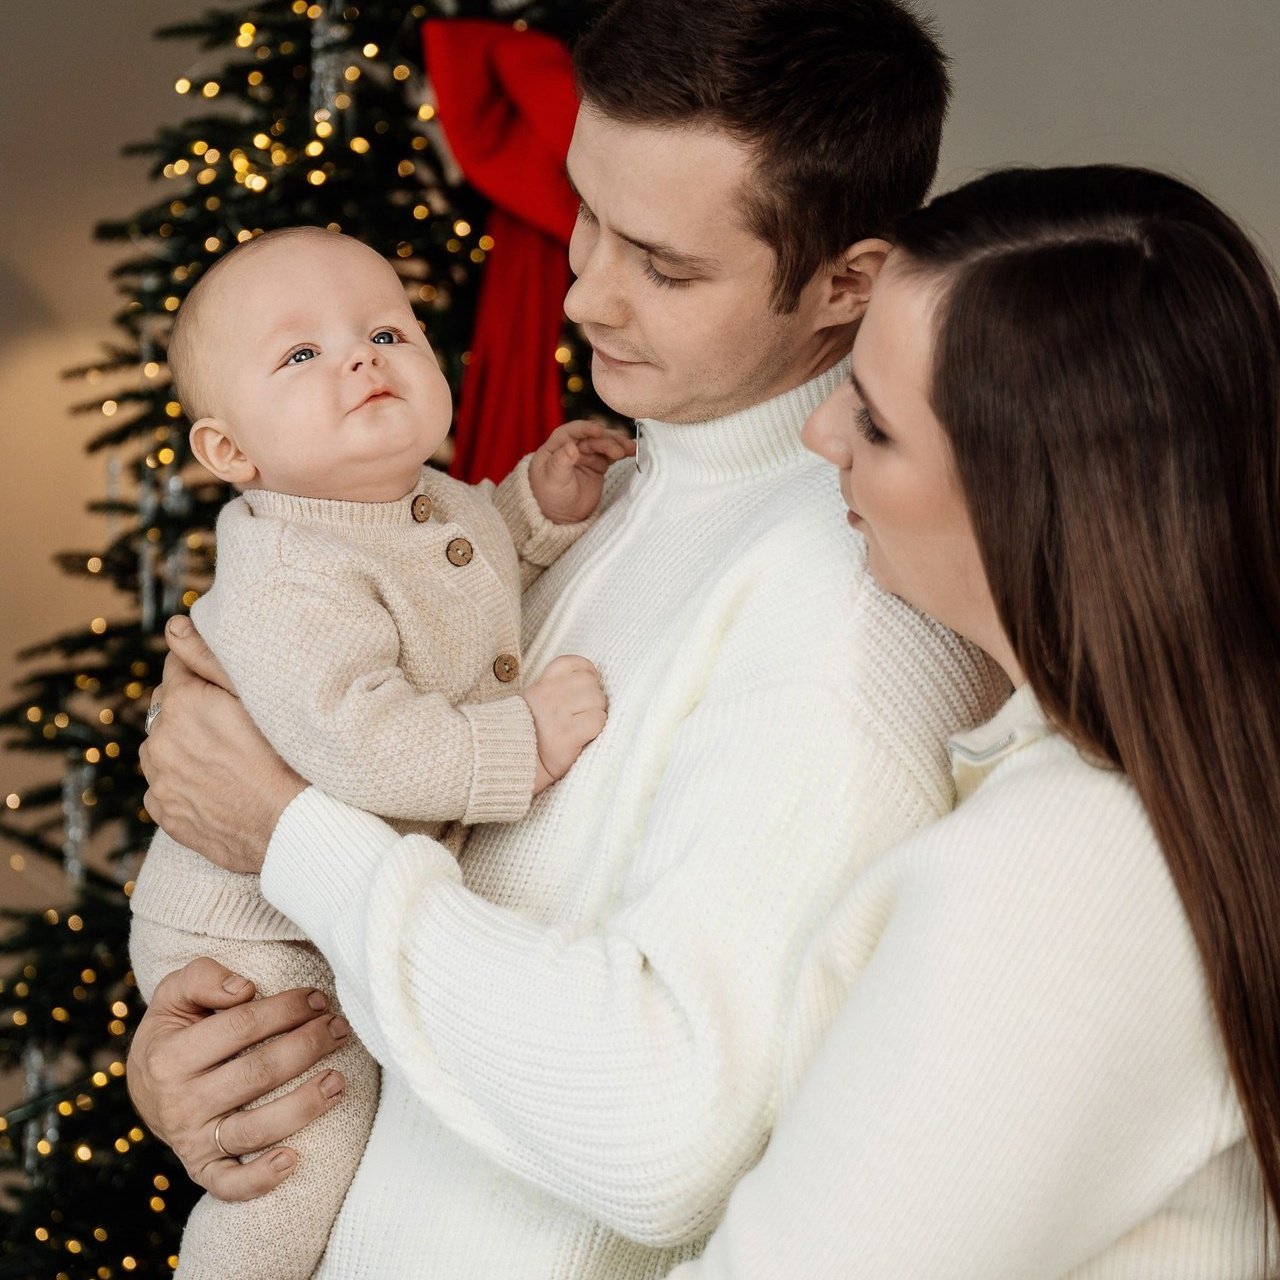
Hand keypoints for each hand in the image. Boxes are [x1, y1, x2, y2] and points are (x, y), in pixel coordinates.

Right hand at [127, 957, 349, 1199]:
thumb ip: (202, 977)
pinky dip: (259, 1179)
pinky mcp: (202, 1169)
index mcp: (170, 1056)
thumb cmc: (178, 1029)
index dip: (286, 1009)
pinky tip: (294, 1160)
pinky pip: (229, 1184)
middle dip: (308, 1046)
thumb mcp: (175, 994)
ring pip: (254, 1129)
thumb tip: (244, 989)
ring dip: (304, 1106)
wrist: (149, 1085)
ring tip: (339, 1081)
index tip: (319, 998)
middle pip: (258, 1073)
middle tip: (340, 1028)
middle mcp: (179, 1103)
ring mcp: (191, 1140)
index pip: (241, 1027)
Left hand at [139, 616, 305, 872]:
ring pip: (162, 749)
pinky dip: (183, 783)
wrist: (294, 828)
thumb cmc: (288, 756)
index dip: (204, 676)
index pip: (177, 669)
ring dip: (183, 747)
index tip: (226, 690)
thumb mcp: (257, 695)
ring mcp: (160, 780)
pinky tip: (217, 787)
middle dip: (191, 712)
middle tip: (232, 727)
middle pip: (168, 710)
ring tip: (225, 759)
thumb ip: (208, 656)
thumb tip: (173, 625)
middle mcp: (161, 740)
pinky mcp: (166, 814)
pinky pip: (164, 787)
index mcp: (183, 703)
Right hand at [521, 655, 607, 793]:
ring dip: (597, 712)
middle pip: (590, 682)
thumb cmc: (527, 735)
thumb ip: (555, 690)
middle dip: (595, 696)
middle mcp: (549, 696)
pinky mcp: (567, 735)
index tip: (589, 683)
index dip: (587, 671)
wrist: (510, 764)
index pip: (571, 663)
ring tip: (585, 724)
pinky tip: (585, 735)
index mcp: (542, 686)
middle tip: (586, 712)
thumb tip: (590, 680)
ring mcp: (558, 714)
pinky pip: (597, 721)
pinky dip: (597, 728)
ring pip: (597, 700)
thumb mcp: (534, 704)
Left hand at [527, 420, 635, 523]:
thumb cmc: (550, 497)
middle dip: (607, 441)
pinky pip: (610, 455)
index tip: (599, 430)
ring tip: (631, 449)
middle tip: (620, 450)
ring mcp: (586, 456)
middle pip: (591, 438)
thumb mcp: (553, 480)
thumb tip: (571, 446)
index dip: (585, 429)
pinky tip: (632, 452)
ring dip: (618, 445)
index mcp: (554, 447)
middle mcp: (571, 447)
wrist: (562, 517)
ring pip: (603, 445)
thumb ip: (561, 462)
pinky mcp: (598, 465)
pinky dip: (621, 453)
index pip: (570, 432)